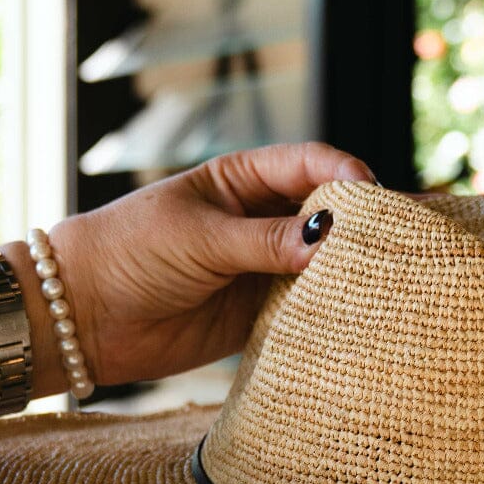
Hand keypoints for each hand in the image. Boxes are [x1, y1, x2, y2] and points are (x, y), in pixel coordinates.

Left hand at [4, 141, 374, 392]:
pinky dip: (332, 309)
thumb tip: (329, 236)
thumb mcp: (199, 238)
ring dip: (351, 269)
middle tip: (401, 235)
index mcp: (242, 180)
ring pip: (323, 263)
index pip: (308, 165)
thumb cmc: (129, 253)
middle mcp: (260, 220)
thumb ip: (265, 240)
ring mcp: (263, 268)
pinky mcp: (260, 314)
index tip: (372, 193)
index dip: (344, 175)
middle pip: (326, 214)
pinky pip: (307, 307)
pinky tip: (359, 310)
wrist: (83, 317)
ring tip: (392, 275)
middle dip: (361, 222)